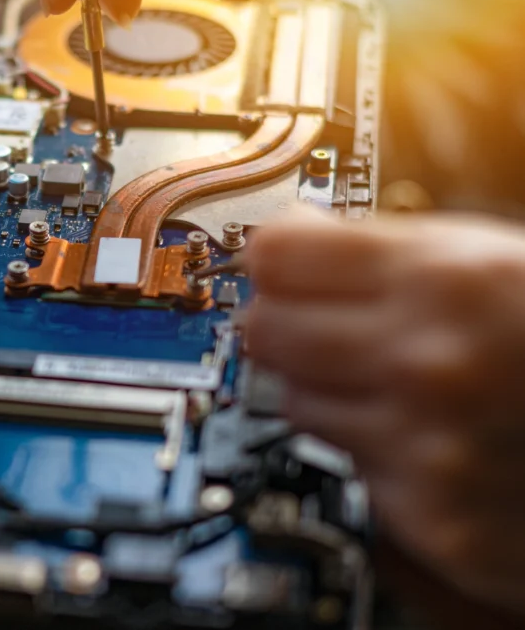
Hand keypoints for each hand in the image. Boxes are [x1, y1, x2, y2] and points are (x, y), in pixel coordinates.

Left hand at [242, 208, 524, 618]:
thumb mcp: (504, 263)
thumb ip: (395, 252)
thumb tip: (290, 242)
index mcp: (449, 279)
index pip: (277, 255)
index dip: (278, 258)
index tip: (281, 265)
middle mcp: (427, 364)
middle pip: (264, 331)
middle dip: (287, 324)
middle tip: (321, 326)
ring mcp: (426, 449)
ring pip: (295, 403)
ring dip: (329, 394)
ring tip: (398, 388)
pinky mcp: (434, 522)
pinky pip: (351, 470)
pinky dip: (377, 457)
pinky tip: (433, 443)